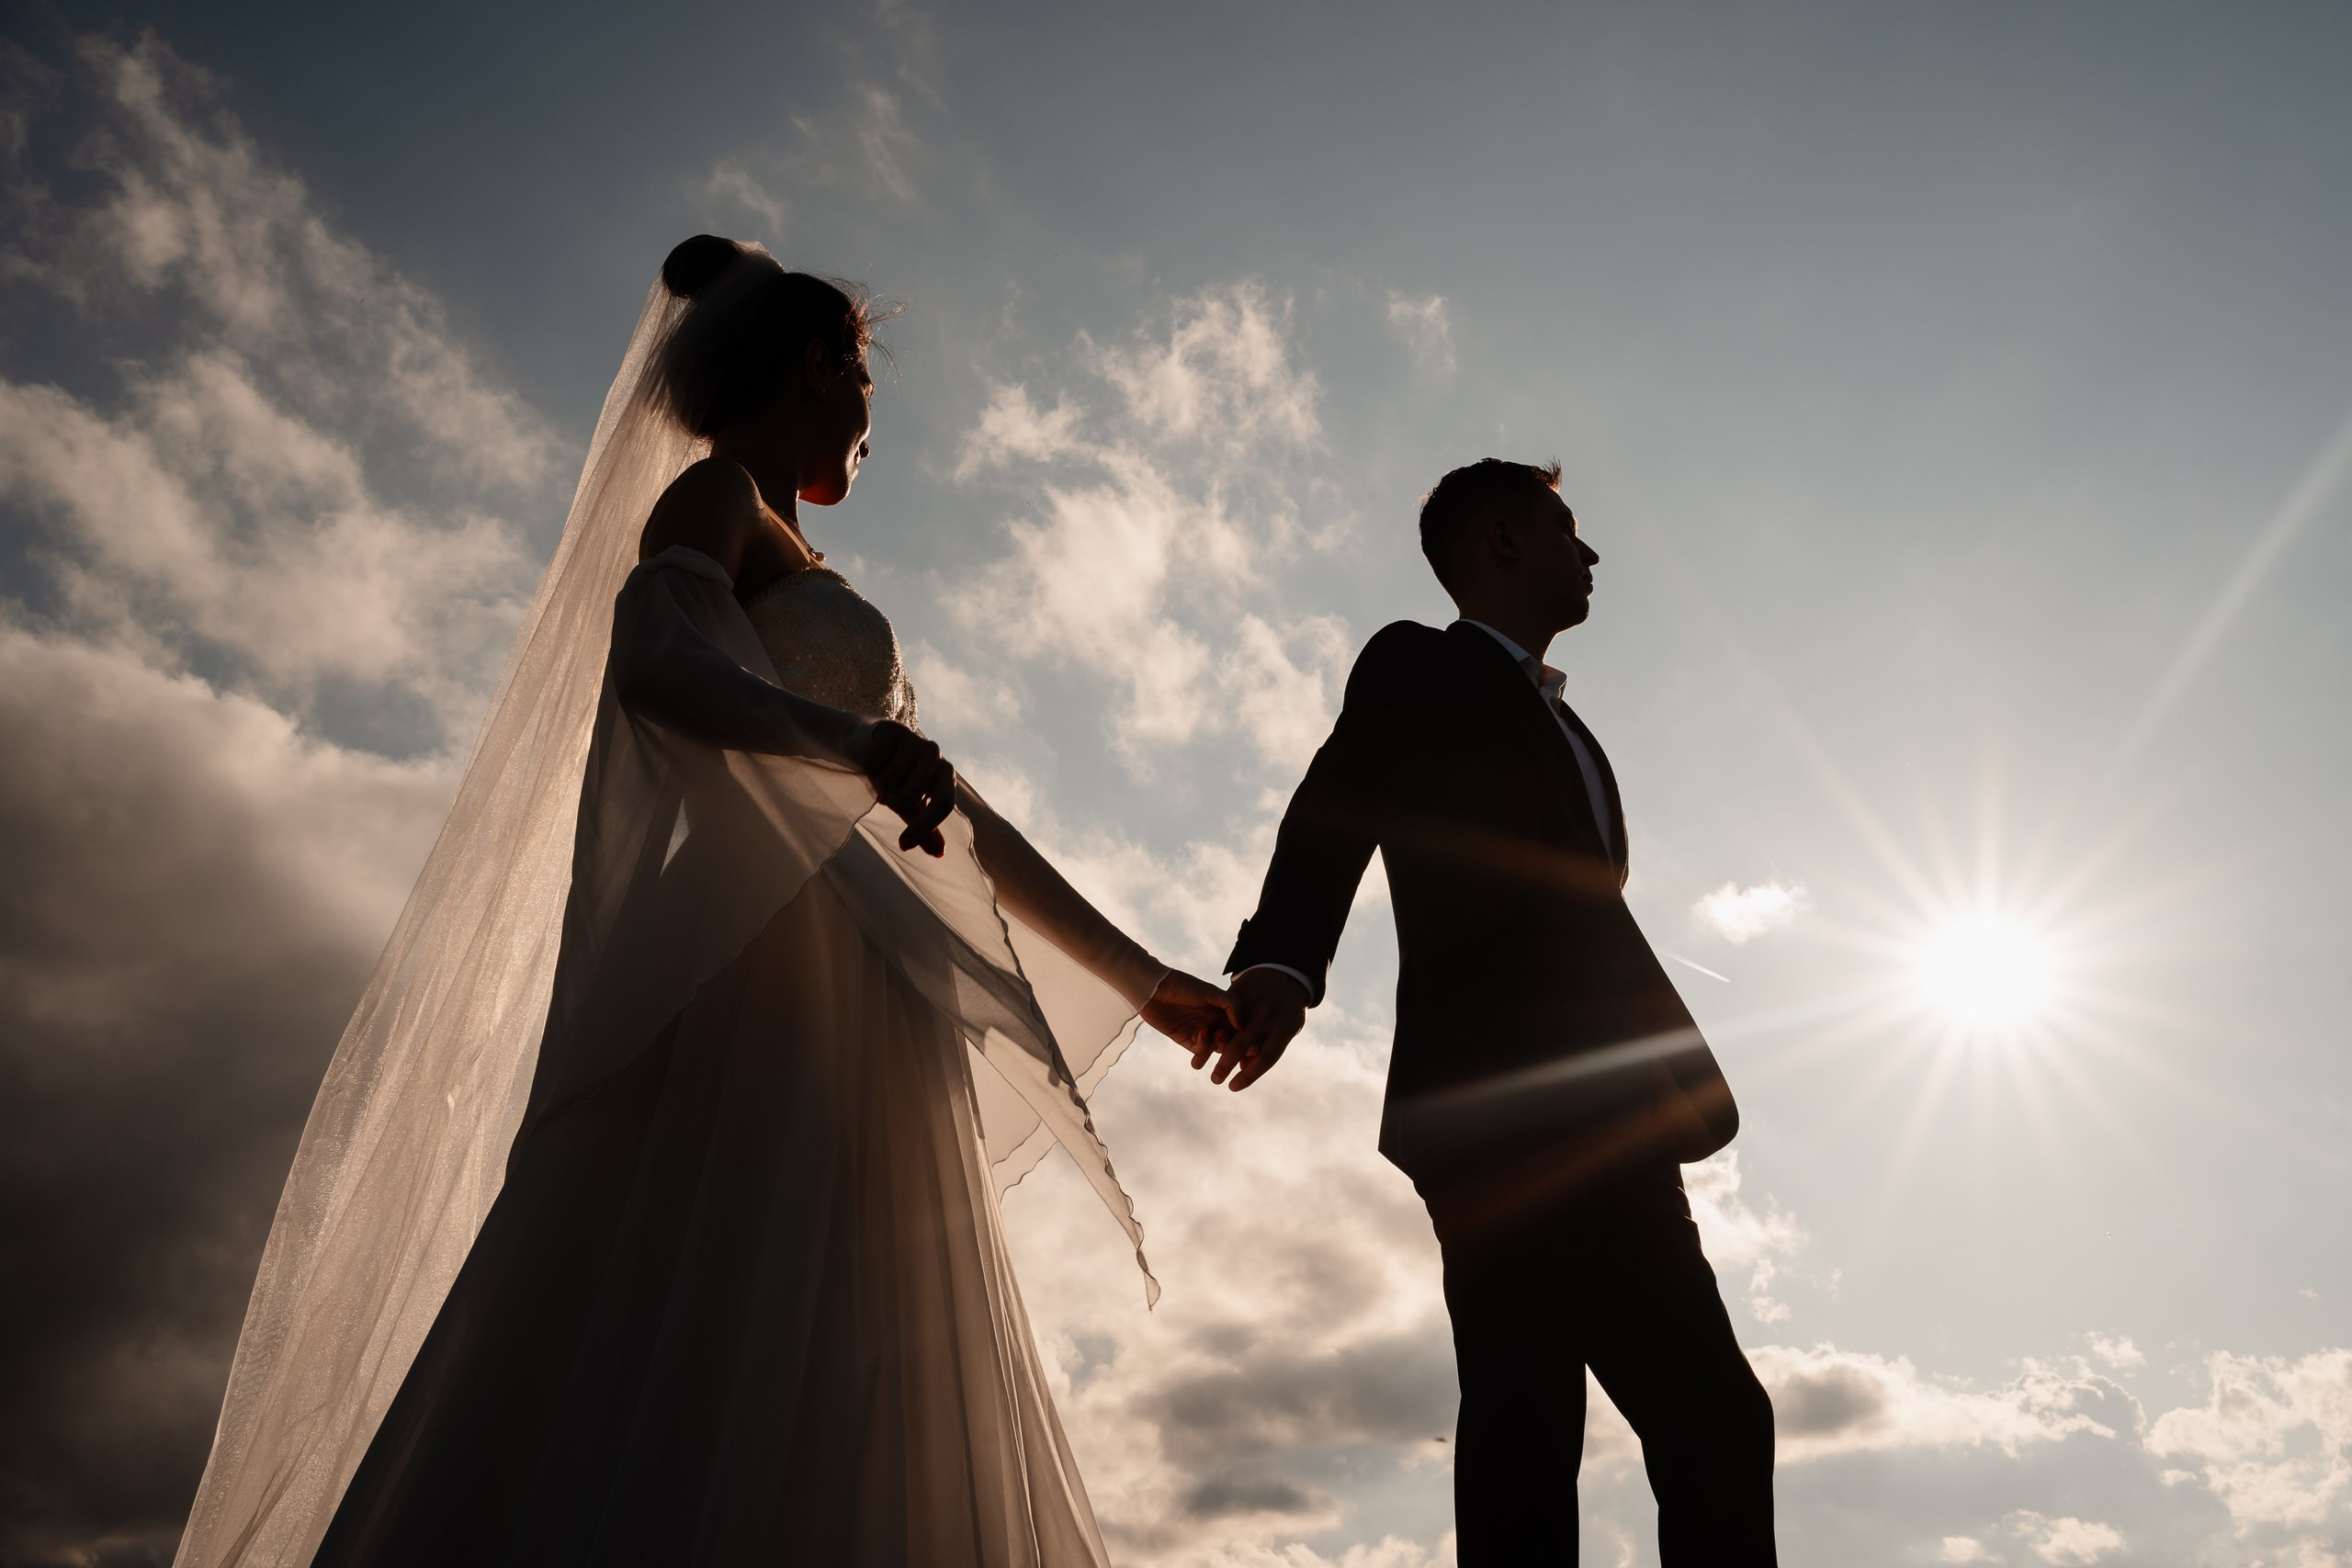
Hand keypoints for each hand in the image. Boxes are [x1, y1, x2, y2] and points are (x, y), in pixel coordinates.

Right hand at [863, 720, 954, 855]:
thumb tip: (940, 853)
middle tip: (887, 791)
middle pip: (910, 797)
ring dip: (878, 784)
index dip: (924, 828)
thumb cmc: (895, 777)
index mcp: (945, 773)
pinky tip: (872, 759)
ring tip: (881, 773)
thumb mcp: (909, 806)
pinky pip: (874, 764)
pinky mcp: (892, 730)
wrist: (869, 745)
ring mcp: (915, 739)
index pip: (943, 804)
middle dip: (892, 801)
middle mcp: (935, 754)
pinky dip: (868, 767)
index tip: (903, 845)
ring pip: (889, 782)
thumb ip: (924, 828)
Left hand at [1141, 969, 1237, 1054]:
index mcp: (1223, 1009)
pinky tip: (1199, 1035)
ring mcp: (1201, 1032)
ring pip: (1216, 1048)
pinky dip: (1202, 1047)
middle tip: (1226, 1035)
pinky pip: (1200, 1051)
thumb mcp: (1210, 991)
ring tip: (1213, 1035)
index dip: (1246, 1033)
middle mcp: (1214, 1022)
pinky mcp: (1186, 1040)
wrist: (1153, 989)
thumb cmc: (1182, 985)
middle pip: (1230, 1040)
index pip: (1240, 1026)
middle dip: (1231, 1042)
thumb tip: (1242, 1026)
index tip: (1251, 1037)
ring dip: (1217, 1045)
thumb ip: (1231, 1004)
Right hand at [1197, 966, 1307, 1090]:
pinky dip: (1209, 1028)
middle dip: (1225, 1065)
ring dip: (1209, 1049)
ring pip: (1227, 1029)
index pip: (1266, 1058)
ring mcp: (1252, 1002)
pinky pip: (1220, 1013)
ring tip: (1197, 1065)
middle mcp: (1268, 1016)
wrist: (1287, 974)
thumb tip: (1246, 1070)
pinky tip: (1198, 1040)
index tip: (1232, 1088)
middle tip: (1214, 1080)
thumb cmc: (1287, 1012)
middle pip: (1242, 1045)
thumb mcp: (1285, 1030)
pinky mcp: (1240, 991)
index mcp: (1285, 1029)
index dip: (1249, 1076)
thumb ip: (1266, 1049)